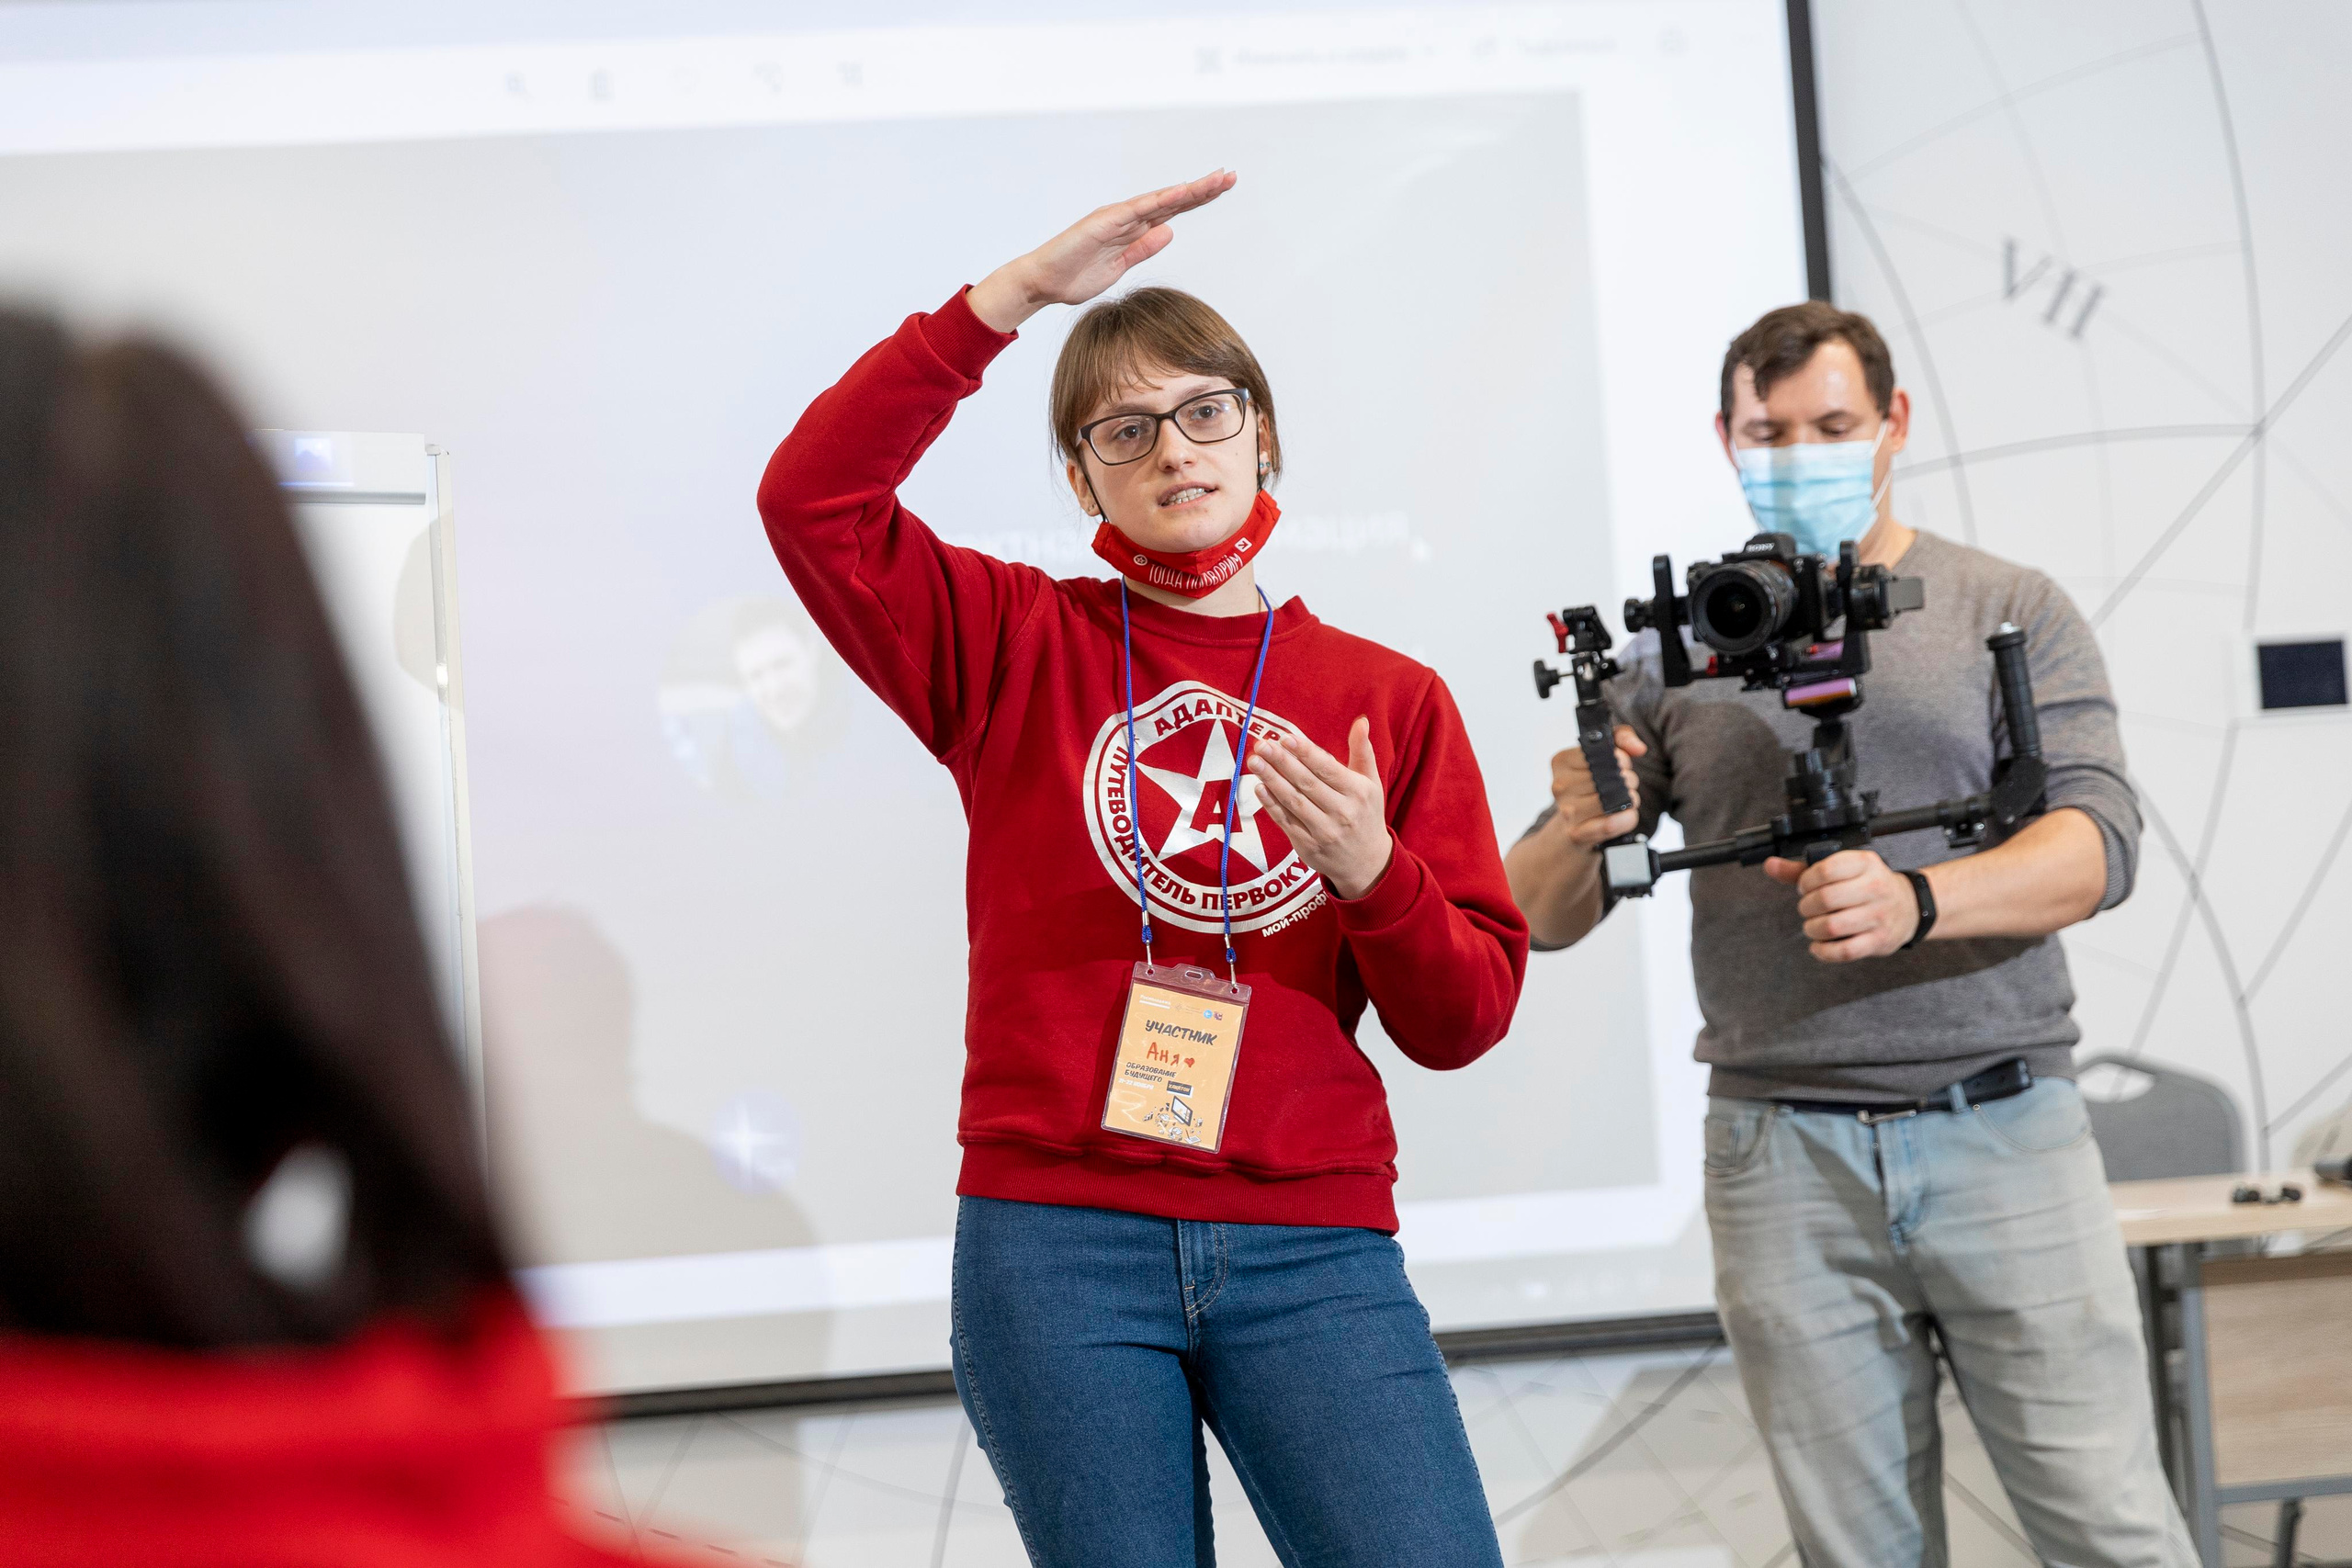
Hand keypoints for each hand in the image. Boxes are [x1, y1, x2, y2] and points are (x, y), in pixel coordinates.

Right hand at [965, 170, 1238, 332]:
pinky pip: (1137, 209)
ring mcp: (1117, 217)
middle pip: (1173, 201)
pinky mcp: (1104, 222)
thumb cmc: (1075, 276)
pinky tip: (1181, 193)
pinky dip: (1160, 200)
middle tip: (1231, 176)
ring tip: (1217, 179)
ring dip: (1189, 190)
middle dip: (1203, 189)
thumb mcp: (1120, 267)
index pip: (1173, 211)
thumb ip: (1143, 248)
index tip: (1223, 189)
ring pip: (1161, 200)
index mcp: (1134, 229)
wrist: (1043, 283)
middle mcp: (1128, 217)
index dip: (1199, 200)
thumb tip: (1170, 232)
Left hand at [1246, 717, 1392, 900]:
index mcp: (1358, 792)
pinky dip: (1271, 805)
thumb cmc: (1366, 814)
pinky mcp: (1308, 846)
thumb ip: (1363, 751)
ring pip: (1294, 802)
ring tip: (1254, 761)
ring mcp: (1324, 831)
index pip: (1327, 769)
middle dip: (1282, 762)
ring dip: (1272, 780)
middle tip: (1261, 745)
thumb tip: (1361, 721)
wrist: (1367, 863)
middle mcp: (1342, 812)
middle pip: (1307, 783)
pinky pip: (1286, 822)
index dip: (1305, 753)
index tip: (1285, 737)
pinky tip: (1259, 788)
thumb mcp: (1371, 783)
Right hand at [1546, 725, 1645, 848]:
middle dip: (1628, 780)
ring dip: (1630, 800)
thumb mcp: (1604, 755)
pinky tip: (1626, 815)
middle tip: (1623, 786)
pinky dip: (1626, 819)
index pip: (1602, 753)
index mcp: (1561, 762)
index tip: (1621, 765)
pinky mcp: (1577, 833)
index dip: (1621, 759)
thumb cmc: (1590, 790)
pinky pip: (1610, 824)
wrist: (1574, 829)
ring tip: (1623, 801)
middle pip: (1611, 777)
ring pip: (1615, 799)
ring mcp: (1567, 811)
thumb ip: (1623, 738)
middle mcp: (1560, 785)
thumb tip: (1638, 748)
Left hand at [1763, 850, 1923, 962]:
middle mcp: (1875, 888)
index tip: (1805, 887)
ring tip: (1813, 925)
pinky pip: (1844, 951)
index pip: (1826, 869)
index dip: (1806, 881)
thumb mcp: (1842, 869)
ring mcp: (1879, 916)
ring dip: (1812, 928)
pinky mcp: (1879, 941)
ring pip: (1832, 926)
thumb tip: (1770, 865)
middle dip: (1806, 906)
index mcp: (1865, 863)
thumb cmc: (1867, 885)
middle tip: (1808, 907)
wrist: (1909, 907)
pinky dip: (1824, 951)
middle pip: (1826, 899)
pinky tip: (1818, 946)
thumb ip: (1803, 869)